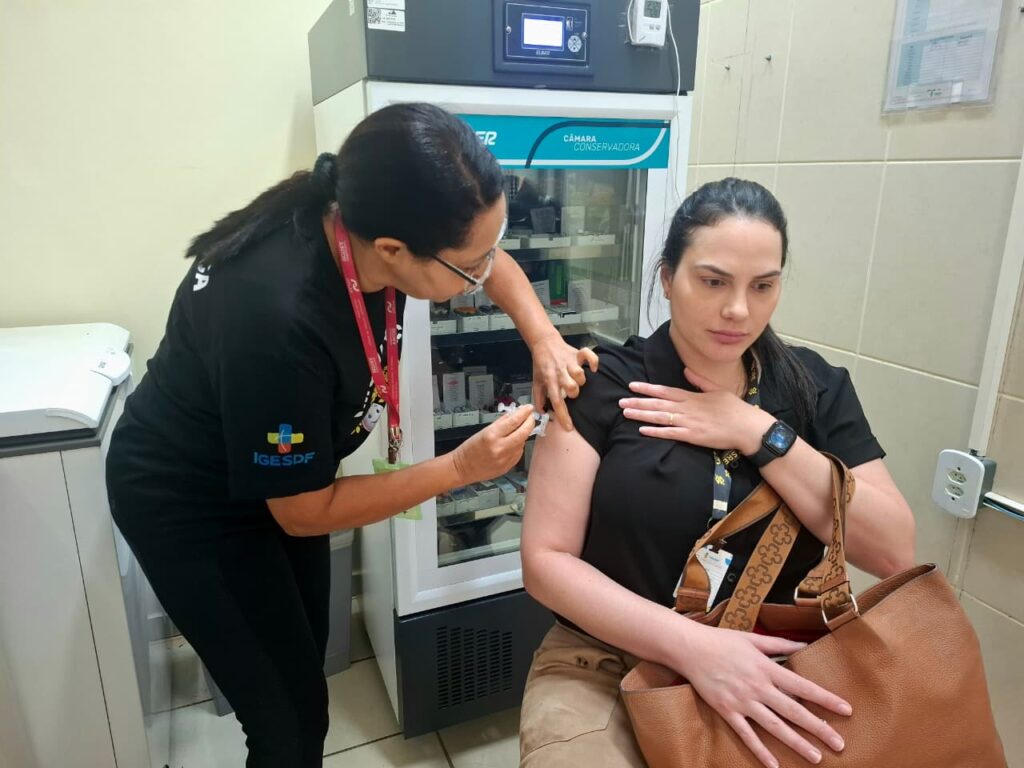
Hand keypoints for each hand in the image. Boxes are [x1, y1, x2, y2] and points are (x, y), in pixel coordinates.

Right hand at [451, 405, 534, 485]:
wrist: (463, 468)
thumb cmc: (470, 449)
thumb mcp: (483, 431)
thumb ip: (501, 422)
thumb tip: (515, 414)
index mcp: (491, 436)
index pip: (514, 421)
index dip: (524, 413)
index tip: (529, 408)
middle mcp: (500, 448)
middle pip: (523, 433)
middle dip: (529, 423)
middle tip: (530, 417)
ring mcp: (505, 459)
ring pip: (522, 443)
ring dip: (522, 435)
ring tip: (517, 430)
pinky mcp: (508, 466)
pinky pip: (518, 452)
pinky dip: (518, 446)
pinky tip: (512, 443)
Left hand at [529, 333, 598, 430]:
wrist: (544, 343)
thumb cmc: (541, 364)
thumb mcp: (536, 382)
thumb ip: (538, 398)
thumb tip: (542, 412)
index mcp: (550, 380)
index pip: (556, 401)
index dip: (563, 415)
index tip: (569, 427)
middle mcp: (560, 372)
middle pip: (572, 387)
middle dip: (573, 392)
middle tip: (569, 390)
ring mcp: (569, 362)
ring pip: (580, 375)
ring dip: (580, 380)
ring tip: (575, 378)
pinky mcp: (576, 353)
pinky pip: (589, 355)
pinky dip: (593, 361)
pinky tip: (592, 368)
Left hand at [620, 369, 773, 453]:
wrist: (747, 427)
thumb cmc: (735, 409)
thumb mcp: (717, 390)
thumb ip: (699, 381)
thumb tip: (685, 370)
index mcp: (692, 396)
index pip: (665, 390)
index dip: (647, 388)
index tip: (632, 385)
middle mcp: (688, 408)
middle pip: (658, 403)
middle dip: (638, 402)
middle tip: (620, 401)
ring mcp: (689, 422)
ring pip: (660, 417)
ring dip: (642, 415)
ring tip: (626, 413)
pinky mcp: (693, 437)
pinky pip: (670, 434)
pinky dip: (656, 432)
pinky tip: (643, 430)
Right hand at [674, 622, 850, 767]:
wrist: (689, 648)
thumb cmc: (721, 641)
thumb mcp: (753, 639)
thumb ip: (780, 644)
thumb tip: (804, 644)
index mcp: (766, 667)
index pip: (802, 686)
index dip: (825, 698)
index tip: (846, 710)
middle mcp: (757, 687)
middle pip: (793, 711)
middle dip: (818, 728)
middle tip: (839, 744)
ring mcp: (742, 701)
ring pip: (774, 726)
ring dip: (796, 743)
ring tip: (816, 757)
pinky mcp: (727, 711)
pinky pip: (746, 734)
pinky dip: (760, 750)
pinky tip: (774, 764)